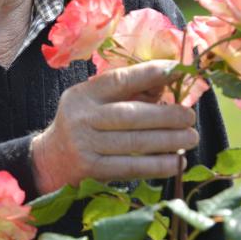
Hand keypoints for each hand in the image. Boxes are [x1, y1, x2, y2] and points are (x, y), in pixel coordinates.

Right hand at [31, 60, 198, 193]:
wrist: (50, 158)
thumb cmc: (83, 123)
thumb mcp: (96, 101)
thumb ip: (129, 91)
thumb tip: (168, 80)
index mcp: (84, 93)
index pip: (119, 79)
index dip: (149, 73)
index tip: (177, 70)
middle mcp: (82, 117)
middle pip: (130, 115)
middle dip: (166, 115)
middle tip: (190, 116)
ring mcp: (85, 145)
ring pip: (134, 142)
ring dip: (168, 140)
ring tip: (190, 138)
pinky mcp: (91, 170)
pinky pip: (130, 167)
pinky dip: (157, 165)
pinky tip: (176, 162)